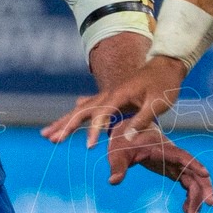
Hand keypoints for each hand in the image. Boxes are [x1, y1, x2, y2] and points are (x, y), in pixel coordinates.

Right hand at [42, 55, 186, 147]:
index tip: (88, 146)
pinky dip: (74, 115)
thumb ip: (142, 120)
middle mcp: (108, 93)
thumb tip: (127, 138)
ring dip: (63, 122)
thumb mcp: (158, 104)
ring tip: (47, 134)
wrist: (165, 66)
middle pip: (82, 110)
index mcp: (120, 94)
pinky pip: (87, 107)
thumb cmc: (164, 85)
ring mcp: (107, 95)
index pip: (102, 113)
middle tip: (52, 140)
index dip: (94, 130)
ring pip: (79, 109)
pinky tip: (66, 119)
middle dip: (66, 126)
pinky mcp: (109, 97)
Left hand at [102, 124, 212, 212]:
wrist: (128, 132)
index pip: (182, 156)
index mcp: (162, 149)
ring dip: (197, 197)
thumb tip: (113, 181)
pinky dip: (189, 197)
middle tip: (210, 205)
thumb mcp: (118, 153)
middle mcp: (173, 156)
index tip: (206, 174)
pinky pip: (187, 184)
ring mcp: (175, 163)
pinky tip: (186, 211)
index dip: (194, 165)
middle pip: (194, 171)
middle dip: (204, 187)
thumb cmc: (123, 141)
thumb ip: (117, 167)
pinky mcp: (173, 170)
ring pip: (193, 180)